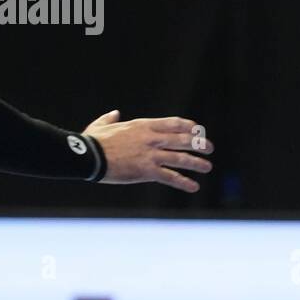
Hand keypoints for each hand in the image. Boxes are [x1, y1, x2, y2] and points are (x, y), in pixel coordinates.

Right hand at [83, 109, 212, 192]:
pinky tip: (193, 186)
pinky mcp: (147, 171)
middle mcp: (151, 138)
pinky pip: (170, 177)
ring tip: (207, 167)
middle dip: (199, 143)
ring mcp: (151, 154)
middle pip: (182, 139)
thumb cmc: (93, 141)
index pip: (173, 123)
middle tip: (210, 148)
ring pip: (180, 158)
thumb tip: (114, 113)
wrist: (90, 156)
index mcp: (143, 126)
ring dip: (196, 163)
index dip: (188, 126)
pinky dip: (183, 182)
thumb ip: (110, 119)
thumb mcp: (102, 125)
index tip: (197, 129)